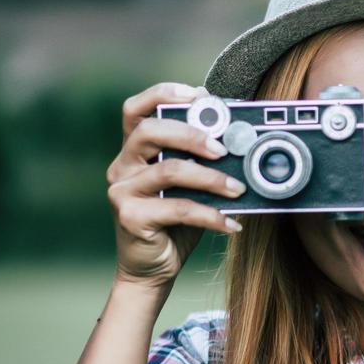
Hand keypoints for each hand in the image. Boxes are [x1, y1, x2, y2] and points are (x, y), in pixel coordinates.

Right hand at [106, 82, 242, 286]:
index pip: (136, 109)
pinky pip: (177, 209)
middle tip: (224, 150)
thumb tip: (241, 138)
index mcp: (134, 150)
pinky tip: (231, 224)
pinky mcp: (130, 217)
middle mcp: (122, 166)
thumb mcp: (190, 186)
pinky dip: (210, 215)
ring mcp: (122, 191)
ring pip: (168, 171)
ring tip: (238, 189)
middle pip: (149, 131)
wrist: (153, 269)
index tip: (200, 96)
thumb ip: (202, 161)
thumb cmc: (175, 223)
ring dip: (211, 178)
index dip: (163, 94)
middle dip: (191, 134)